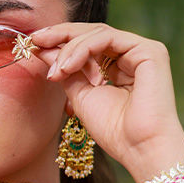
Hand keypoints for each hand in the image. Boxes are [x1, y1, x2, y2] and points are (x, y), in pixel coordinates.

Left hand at [32, 22, 183, 182]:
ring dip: (69, 48)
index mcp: (119, 66)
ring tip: (54, 71)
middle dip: (61, 35)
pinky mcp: (150, 51)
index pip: (88, 44)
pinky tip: (67, 67)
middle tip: (35, 40)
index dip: (61, 42)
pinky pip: (108, 38)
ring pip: (98, 33)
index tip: (33, 45)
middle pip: (92, 33)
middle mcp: (132, 55)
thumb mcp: (81, 96)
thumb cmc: (115, 131)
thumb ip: (66, 71)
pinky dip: (83, 49)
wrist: (139, 148)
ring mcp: (142, 51)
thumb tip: (43, 49)